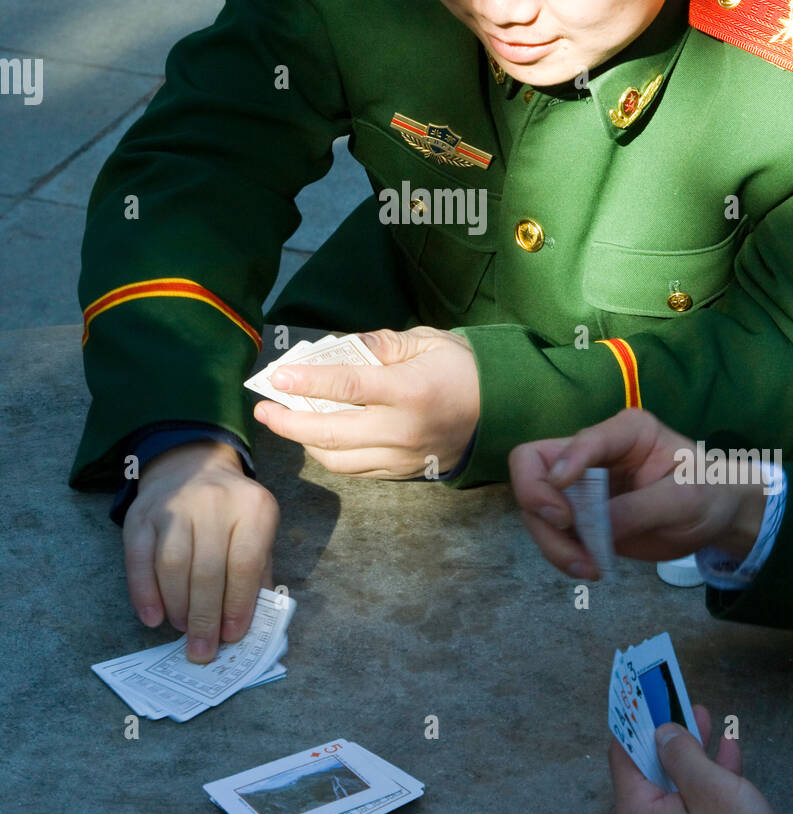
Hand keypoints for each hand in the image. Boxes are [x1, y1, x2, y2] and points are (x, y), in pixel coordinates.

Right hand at [123, 440, 279, 662]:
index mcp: (254, 507)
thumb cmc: (232, 514)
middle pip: (207, 569)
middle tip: (202, 650)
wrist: (193, 465)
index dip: (238, 605)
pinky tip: (153, 617)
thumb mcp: (257, 532)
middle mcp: (215, 501)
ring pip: (173, 565)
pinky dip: (144, 593)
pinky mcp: (141, 513)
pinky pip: (139, 558)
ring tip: (182, 628)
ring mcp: (175, 504)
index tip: (232, 636)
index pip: (245, 563)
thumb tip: (251, 625)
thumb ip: (257, 574)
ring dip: (177, 606)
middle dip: (204, 618)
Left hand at [252, 327, 479, 478]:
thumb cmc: (466, 368)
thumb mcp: (427, 341)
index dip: (306, 381)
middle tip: (264, 408)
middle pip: (329, 432)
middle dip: (288, 421)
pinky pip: (356, 469)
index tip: (276, 376)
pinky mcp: (404, 472)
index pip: (345, 386)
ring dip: (304, 442)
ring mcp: (402, 456)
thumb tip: (338, 348)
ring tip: (286, 423)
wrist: (506, 410)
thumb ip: (380, 344)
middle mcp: (402, 429)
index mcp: (408, 391)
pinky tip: (318, 438)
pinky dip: (331, 455)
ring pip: (337, 459)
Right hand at [509, 408, 764, 578]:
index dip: (566, 466)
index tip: (563, 508)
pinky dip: (561, 552)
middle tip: (566, 533)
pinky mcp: (578, 513)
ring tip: (587, 568)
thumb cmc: (707, 493)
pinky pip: (550, 530)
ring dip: (551, 540)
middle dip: (539, 504)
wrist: (715, 516)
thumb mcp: (685, 499)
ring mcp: (581, 482)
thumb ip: (640, 510)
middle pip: (534, 466)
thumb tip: (597, 530)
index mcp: (625, 431)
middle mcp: (594, 451)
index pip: (582, 440)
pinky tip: (588, 567)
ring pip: (535, 504)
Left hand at [611, 704, 789, 813]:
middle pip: (650, 767)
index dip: (636, 716)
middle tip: (680, 699)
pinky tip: (728, 755)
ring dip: (693, 752)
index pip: (624, 751)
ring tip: (707, 719)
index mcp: (637, 812)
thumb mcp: (713, 792)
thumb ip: (684, 755)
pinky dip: (708, 781)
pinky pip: (691, 808)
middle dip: (670, 731)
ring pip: (674, 786)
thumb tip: (662, 732)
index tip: (644, 689)